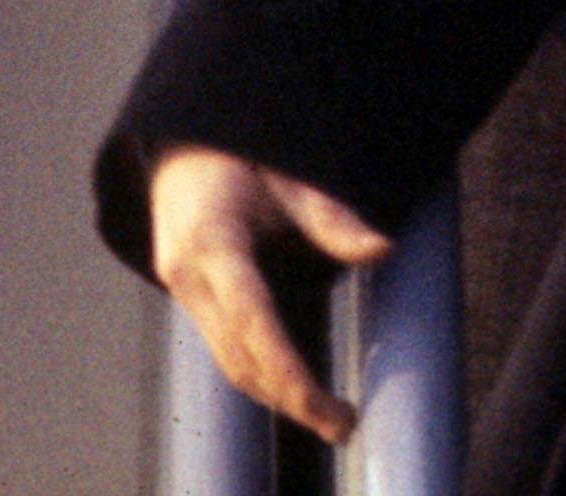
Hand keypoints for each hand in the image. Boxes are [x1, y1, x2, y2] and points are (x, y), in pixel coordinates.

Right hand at [147, 145, 389, 443]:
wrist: (182, 141)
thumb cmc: (242, 150)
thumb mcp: (288, 174)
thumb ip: (332, 217)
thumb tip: (383, 249)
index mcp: (211, 241)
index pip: (253, 321)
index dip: (287, 370)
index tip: (321, 405)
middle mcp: (187, 274)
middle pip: (240, 356)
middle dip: (291, 398)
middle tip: (344, 424)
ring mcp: (181, 289)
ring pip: (229, 361)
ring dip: (276, 395)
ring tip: (330, 418)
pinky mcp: (188, 297)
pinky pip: (225, 348)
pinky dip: (261, 373)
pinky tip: (296, 390)